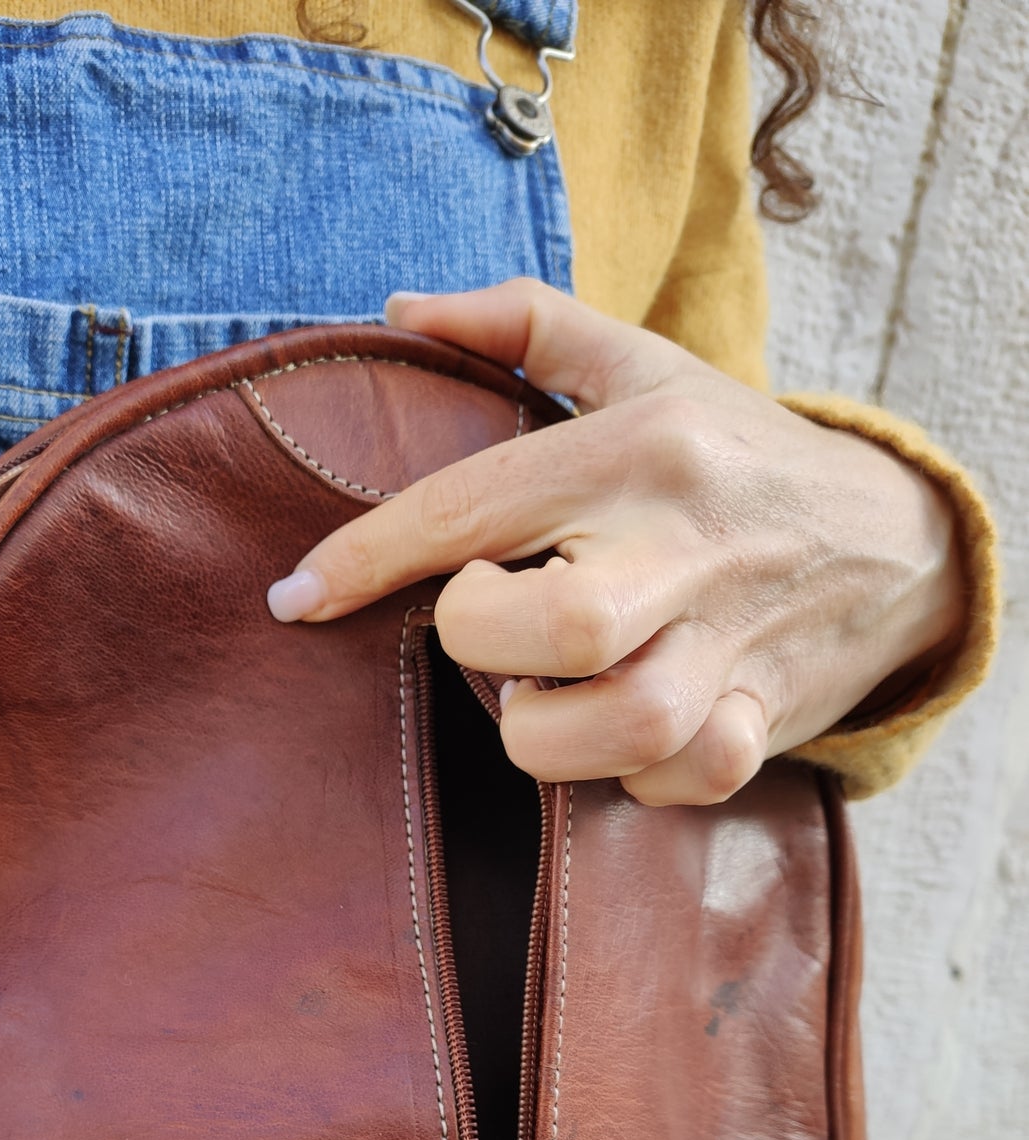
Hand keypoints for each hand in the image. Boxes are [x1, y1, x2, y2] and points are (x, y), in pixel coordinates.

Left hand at [267, 280, 963, 805]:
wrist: (895, 540)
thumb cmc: (733, 454)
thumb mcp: (644, 366)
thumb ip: (522, 327)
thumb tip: (397, 310)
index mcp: (637, 447)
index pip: (472, 505)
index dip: (365, 558)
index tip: (295, 597)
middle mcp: (685, 542)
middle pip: (554, 628)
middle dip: (482, 644)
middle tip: (488, 627)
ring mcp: (732, 638)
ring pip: (618, 726)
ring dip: (550, 731)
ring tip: (547, 694)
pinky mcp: (766, 716)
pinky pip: (682, 775)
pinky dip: (635, 778)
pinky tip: (622, 739)